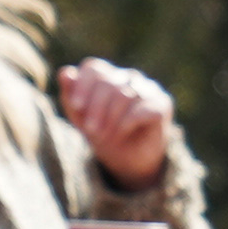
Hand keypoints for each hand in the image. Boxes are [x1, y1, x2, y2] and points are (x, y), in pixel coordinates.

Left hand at [59, 59, 176, 188]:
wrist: (129, 160)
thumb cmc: (104, 134)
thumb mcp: (81, 119)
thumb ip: (71, 96)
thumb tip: (65, 73)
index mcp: (108, 76)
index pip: (94, 68)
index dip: (83, 86)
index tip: (76, 107)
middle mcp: (129, 77)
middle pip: (108, 83)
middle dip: (96, 109)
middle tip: (90, 131)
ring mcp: (148, 88)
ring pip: (124, 95)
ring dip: (110, 119)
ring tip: (104, 136)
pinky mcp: (162, 104)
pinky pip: (140, 109)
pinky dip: (126, 124)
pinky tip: (122, 133)